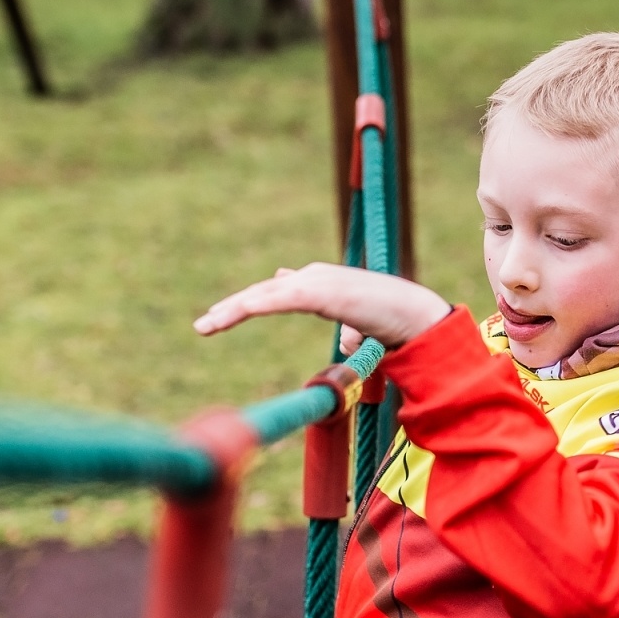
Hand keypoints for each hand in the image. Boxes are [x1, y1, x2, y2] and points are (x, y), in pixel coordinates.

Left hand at [194, 263, 450, 348]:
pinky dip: (260, 304)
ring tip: (209, 325)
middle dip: (230, 308)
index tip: (221, 316)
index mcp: (318, 284)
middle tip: (202, 326)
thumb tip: (344, 341)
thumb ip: (348, 330)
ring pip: (265, 294)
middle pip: (261, 292)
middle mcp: (313, 276)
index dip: (246, 303)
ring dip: (235, 309)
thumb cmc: (392, 322)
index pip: (273, 292)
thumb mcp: (361, 326)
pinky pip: (284, 298)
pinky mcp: (325, 291)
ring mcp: (318, 281)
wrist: (416, 314)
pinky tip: (242, 312)